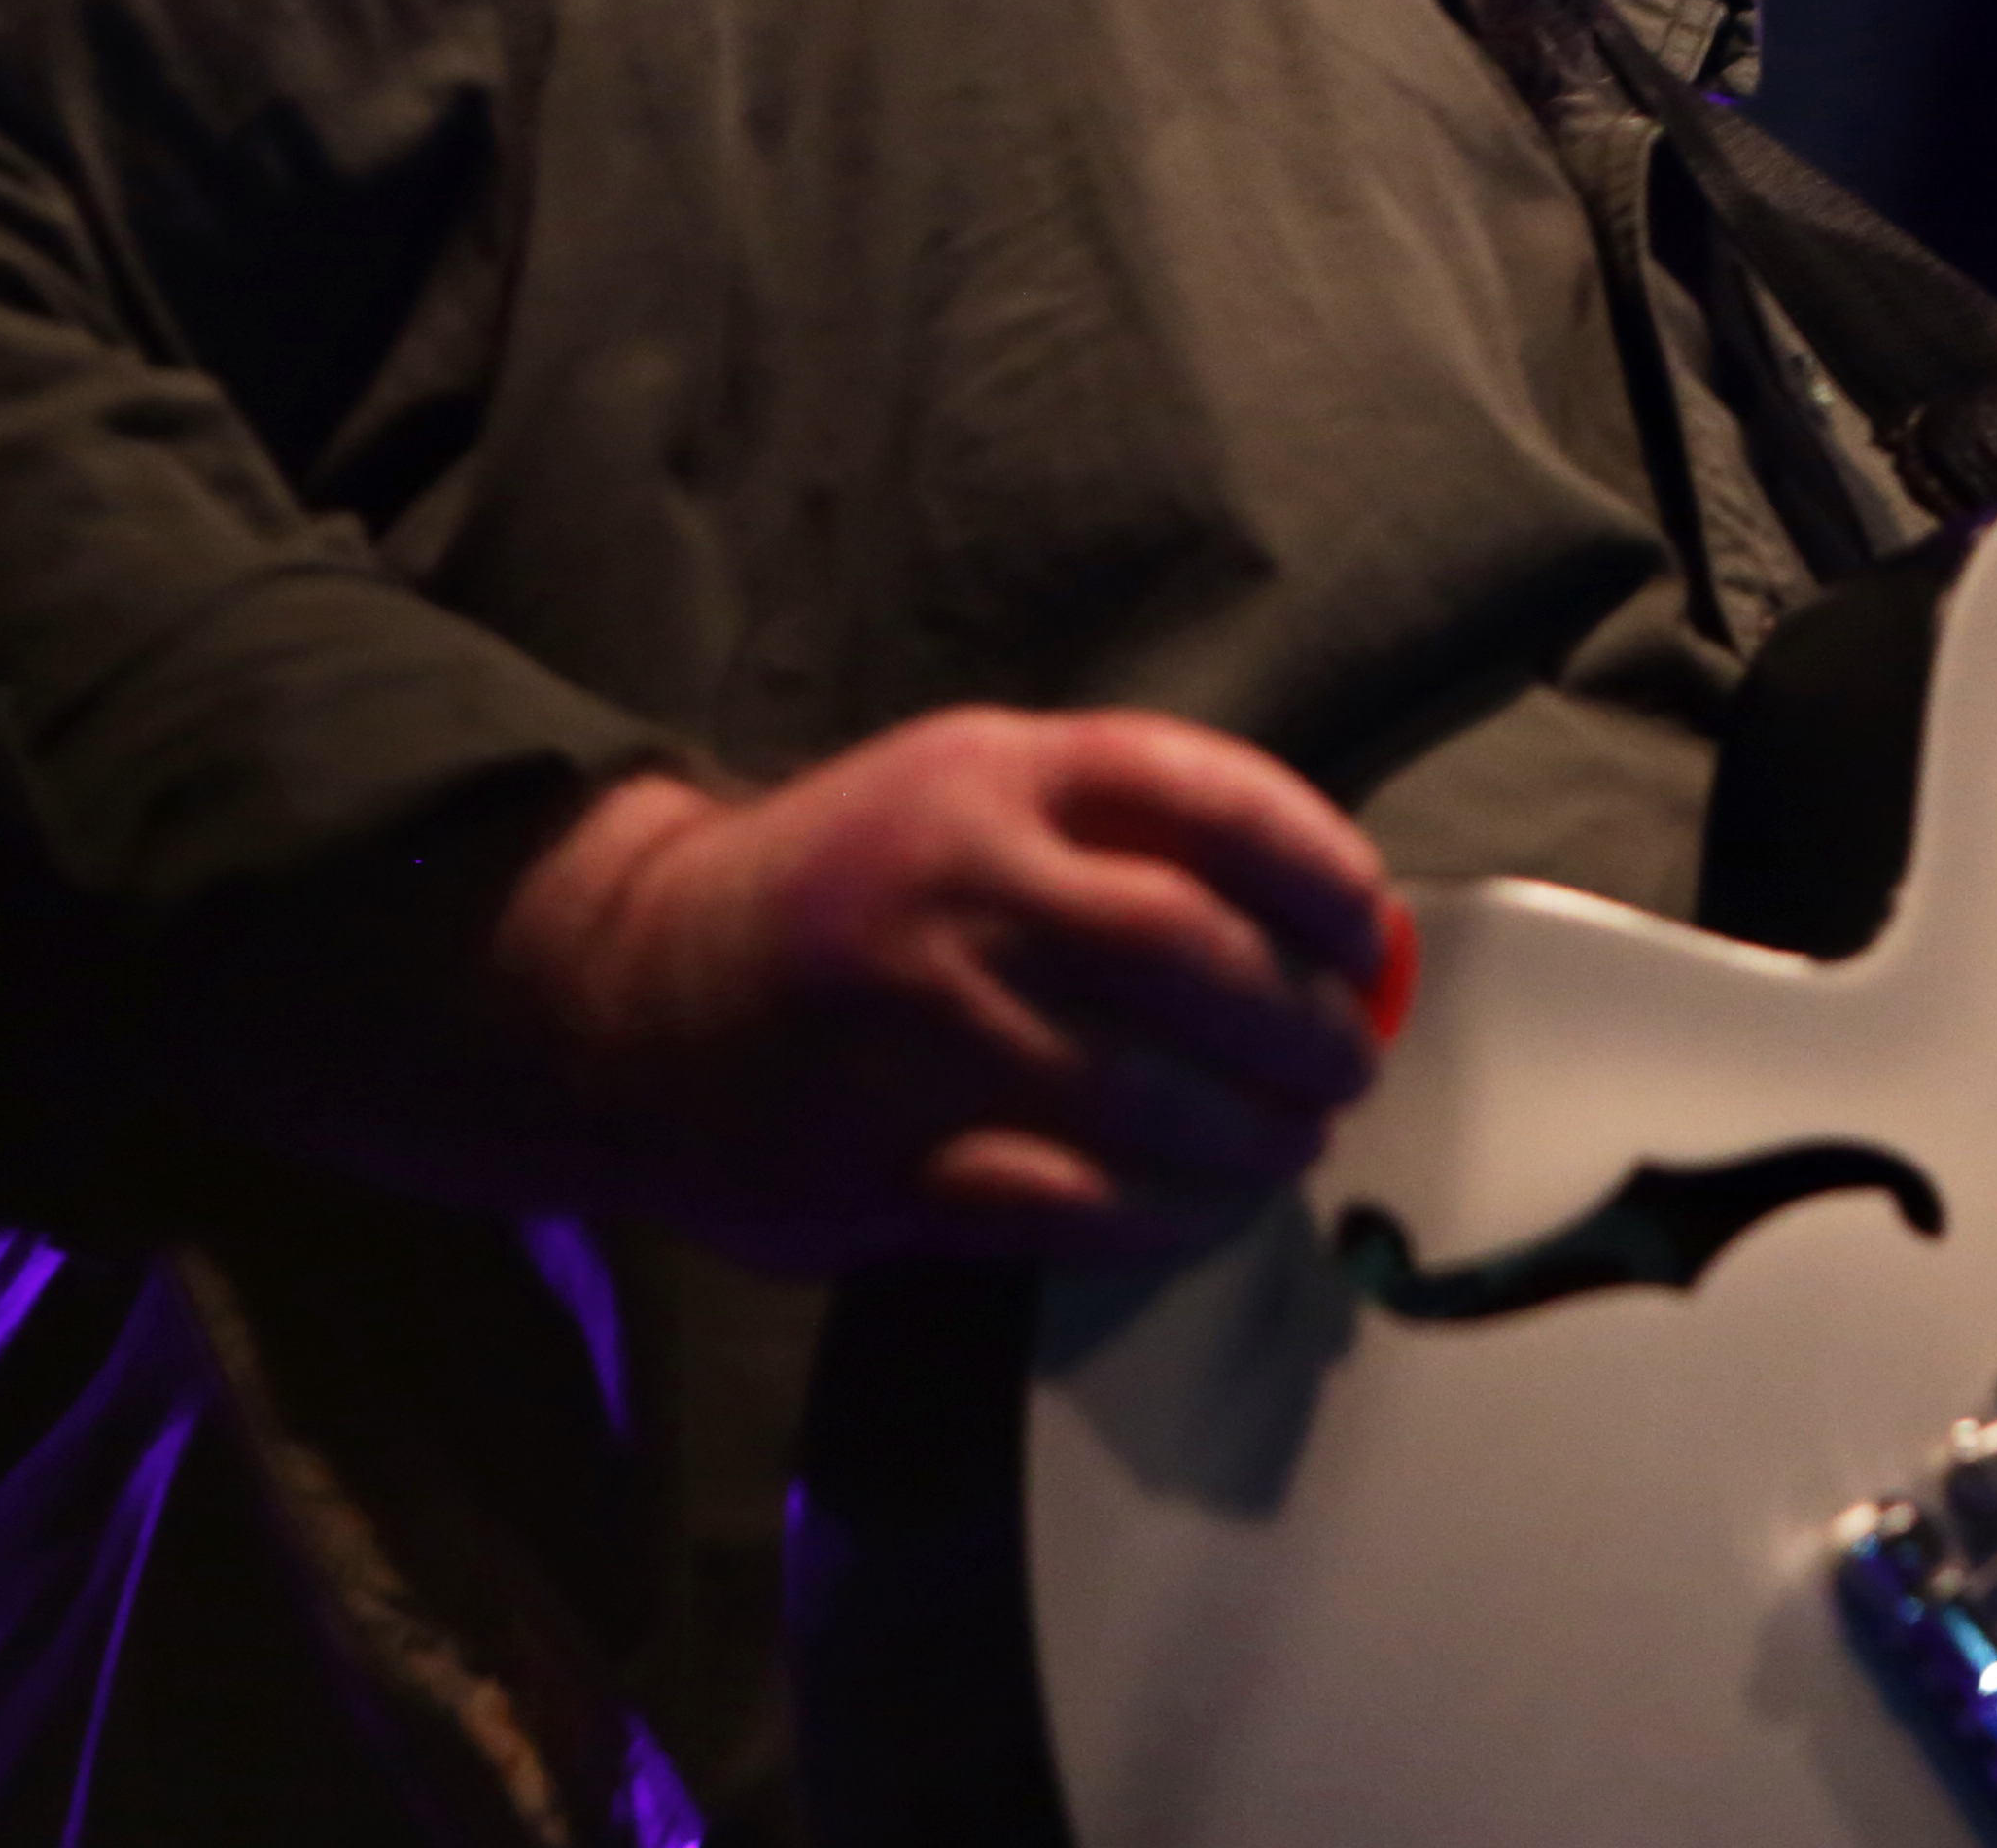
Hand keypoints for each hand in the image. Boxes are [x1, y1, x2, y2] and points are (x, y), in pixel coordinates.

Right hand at [490, 709, 1395, 1275]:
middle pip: (1203, 960)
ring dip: (1256, 1135)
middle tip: (1349, 1059)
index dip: (1326, 873)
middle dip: (1309, 1023)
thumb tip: (1321, 914)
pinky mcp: (890, 1163)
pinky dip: (1162, 1218)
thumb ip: (1119, 826)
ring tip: (1288, 1142)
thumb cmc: (844, 886)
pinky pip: (1075, 1206)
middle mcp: (966, 893)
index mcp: (996, 777)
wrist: (625, 990)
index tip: (1371, 931)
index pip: (1215, 803)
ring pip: (1154, 1097)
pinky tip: (1196, 1209)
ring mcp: (926, 1034)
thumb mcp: (965, 786)